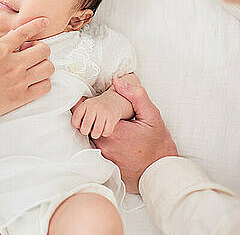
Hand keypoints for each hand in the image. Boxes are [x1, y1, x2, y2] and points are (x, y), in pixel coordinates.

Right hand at [0, 17, 53, 118]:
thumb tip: (12, 38)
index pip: (24, 32)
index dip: (37, 24)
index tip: (44, 22)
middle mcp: (12, 64)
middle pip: (44, 50)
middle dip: (40, 48)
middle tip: (32, 53)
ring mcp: (18, 81)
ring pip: (48, 67)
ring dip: (43, 65)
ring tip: (34, 68)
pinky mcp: (21, 98)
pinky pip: (45, 86)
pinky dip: (43, 82)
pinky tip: (34, 81)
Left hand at [71, 92, 126, 138]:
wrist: (114, 101)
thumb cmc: (96, 107)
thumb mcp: (86, 106)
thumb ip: (79, 113)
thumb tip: (72, 125)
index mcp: (85, 105)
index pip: (75, 120)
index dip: (77, 125)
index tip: (80, 125)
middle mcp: (94, 107)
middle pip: (85, 127)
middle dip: (85, 131)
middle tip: (88, 130)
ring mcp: (103, 112)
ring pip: (96, 132)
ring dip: (95, 134)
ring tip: (95, 131)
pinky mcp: (112, 118)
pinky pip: (106, 132)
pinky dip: (105, 133)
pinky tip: (104, 129)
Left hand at [93, 78, 177, 193]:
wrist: (162, 172)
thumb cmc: (158, 144)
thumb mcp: (152, 116)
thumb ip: (136, 96)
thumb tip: (117, 81)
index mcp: (114, 130)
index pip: (92, 112)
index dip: (94, 106)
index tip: (98, 104)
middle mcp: (105, 145)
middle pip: (90, 125)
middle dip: (95, 119)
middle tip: (106, 116)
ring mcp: (104, 157)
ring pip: (92, 138)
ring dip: (98, 131)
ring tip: (113, 130)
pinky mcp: (105, 166)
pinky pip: (97, 150)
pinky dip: (102, 144)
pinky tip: (115, 143)